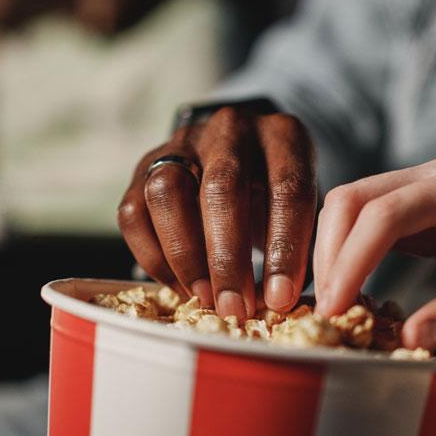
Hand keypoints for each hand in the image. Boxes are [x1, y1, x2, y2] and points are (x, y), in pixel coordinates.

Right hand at [118, 107, 316, 318]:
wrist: (243, 160)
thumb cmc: (278, 196)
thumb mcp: (302, 209)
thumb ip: (300, 247)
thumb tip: (279, 303)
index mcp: (283, 135)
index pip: (287, 187)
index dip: (284, 247)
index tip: (280, 299)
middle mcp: (230, 128)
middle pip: (221, 187)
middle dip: (227, 257)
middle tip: (234, 307)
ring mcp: (182, 143)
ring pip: (167, 192)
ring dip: (184, 255)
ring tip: (204, 298)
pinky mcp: (144, 166)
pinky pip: (133, 213)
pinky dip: (153, 256)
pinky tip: (180, 286)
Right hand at [313, 156, 435, 349]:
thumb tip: (409, 338)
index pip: (387, 213)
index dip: (352, 257)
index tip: (335, 304)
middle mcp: (434, 175)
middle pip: (354, 198)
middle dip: (330, 252)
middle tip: (325, 306)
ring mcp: (420, 184)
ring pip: (351, 203)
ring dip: (331, 249)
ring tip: (330, 298)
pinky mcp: (412, 203)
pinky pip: (364, 216)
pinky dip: (346, 247)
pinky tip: (344, 281)